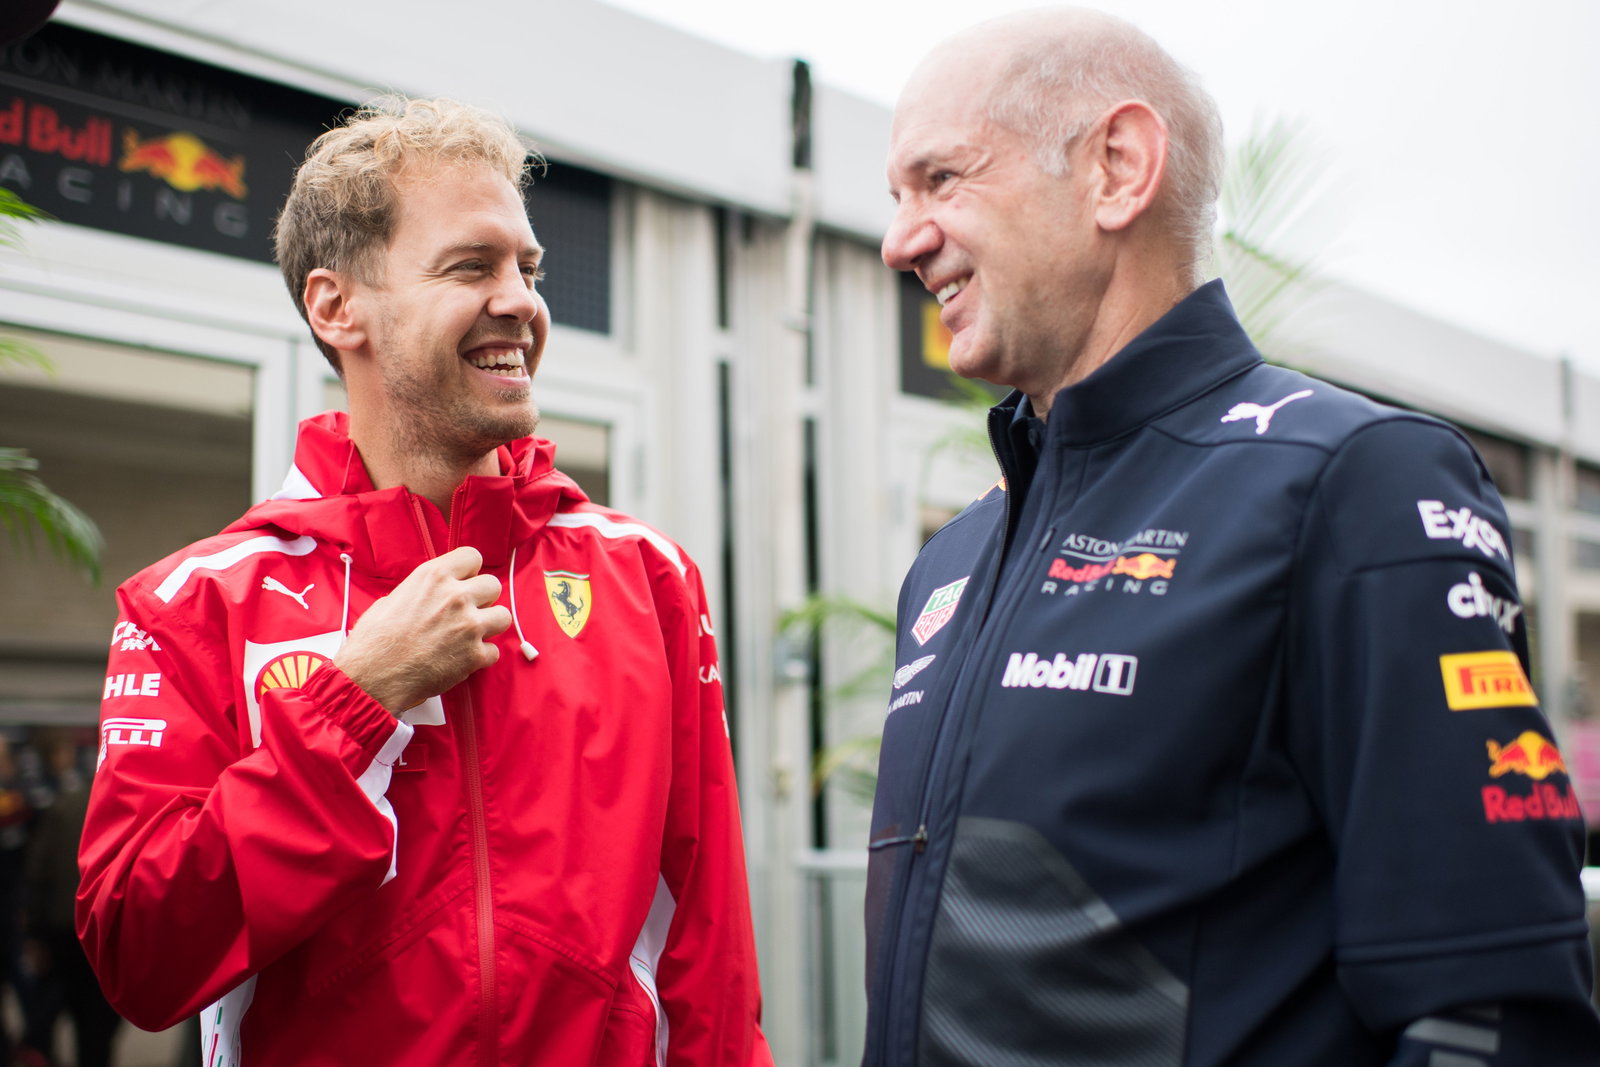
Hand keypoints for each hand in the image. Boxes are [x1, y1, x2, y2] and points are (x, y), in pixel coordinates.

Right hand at [334, 546, 511, 714]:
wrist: (372, 676)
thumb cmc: (375, 640)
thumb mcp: (393, 598)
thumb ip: (423, 591)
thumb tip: (432, 593)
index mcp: (434, 577)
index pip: (472, 557)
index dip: (470, 572)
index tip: (464, 582)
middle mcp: (455, 597)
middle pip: (493, 585)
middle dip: (483, 599)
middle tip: (467, 612)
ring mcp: (468, 625)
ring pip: (503, 616)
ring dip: (489, 626)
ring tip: (470, 635)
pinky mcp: (474, 655)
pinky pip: (494, 651)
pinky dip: (481, 657)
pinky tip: (462, 659)